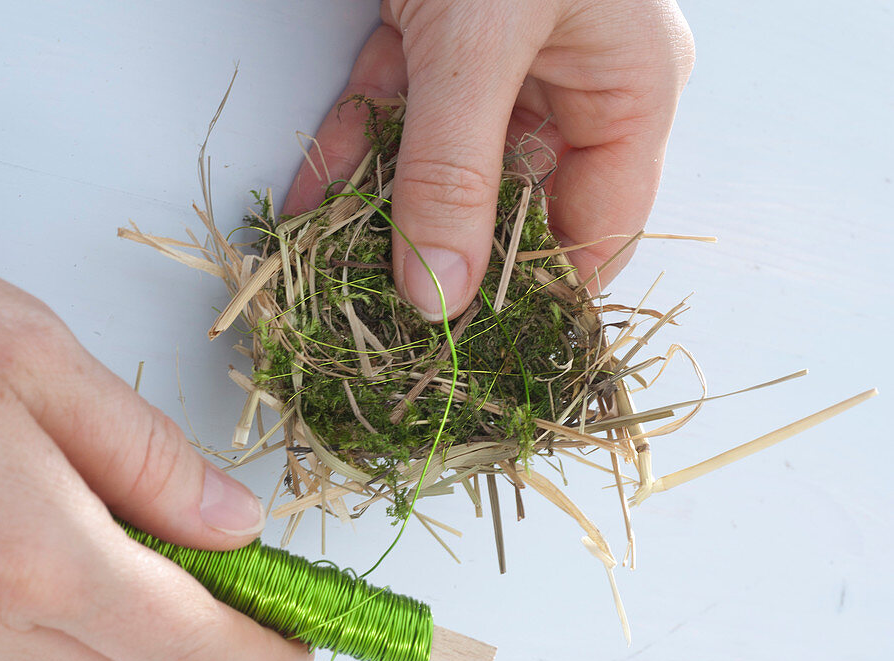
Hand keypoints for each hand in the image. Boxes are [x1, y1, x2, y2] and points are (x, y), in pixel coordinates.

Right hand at [0, 195, 310, 660]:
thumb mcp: (39, 358)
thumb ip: (146, 456)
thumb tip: (231, 524)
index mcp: (26, 550)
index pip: (181, 642)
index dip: (253, 652)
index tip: (293, 641)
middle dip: (182, 631)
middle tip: (206, 559)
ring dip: (104, 622)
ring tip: (108, 527)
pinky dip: (28, 608)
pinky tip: (18, 526)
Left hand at [284, 0, 694, 319]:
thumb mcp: (482, 44)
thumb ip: (456, 170)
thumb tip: (438, 297)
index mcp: (625, 87)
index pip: (597, 227)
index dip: (542, 295)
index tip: (480, 353)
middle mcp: (566, 78)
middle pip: (508, 201)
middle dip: (443, 257)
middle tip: (388, 327)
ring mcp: (494, 56)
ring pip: (439, 161)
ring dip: (381, 212)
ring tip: (331, 278)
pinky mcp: (431, 27)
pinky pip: (393, 108)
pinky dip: (351, 149)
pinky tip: (311, 200)